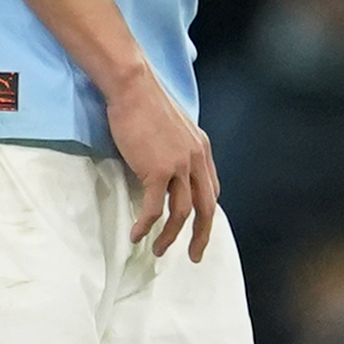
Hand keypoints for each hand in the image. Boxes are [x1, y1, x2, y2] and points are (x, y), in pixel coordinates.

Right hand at [104, 66, 219, 260]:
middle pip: (206, 207)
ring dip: (171, 236)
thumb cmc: (145, 103)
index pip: (211, 190)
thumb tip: (167, 172)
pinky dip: (147, 225)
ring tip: (159, 251)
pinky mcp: (157, 170)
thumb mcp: (173, 127)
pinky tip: (137, 235)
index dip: (207, 213)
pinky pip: (154, 208)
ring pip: (182, 213)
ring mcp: (179, 165)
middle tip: (193, 256)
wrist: (133, 87)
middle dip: (201, 235)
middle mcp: (196, 159)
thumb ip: (177, 150)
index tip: (199, 230)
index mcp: (202, 148)